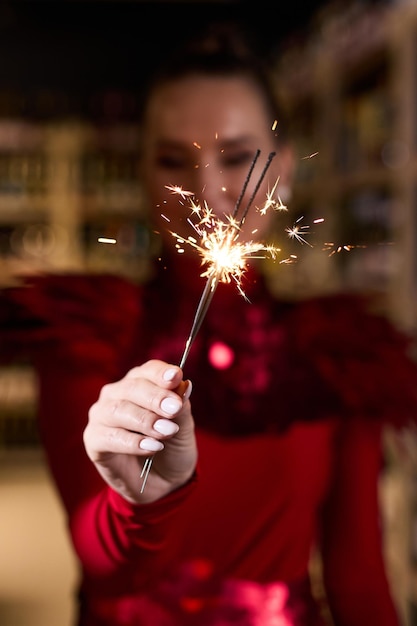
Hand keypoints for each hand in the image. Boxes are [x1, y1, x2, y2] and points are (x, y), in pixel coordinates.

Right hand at [83, 359, 196, 503]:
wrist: (164, 482)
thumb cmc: (172, 447)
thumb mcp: (183, 427)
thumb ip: (181, 407)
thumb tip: (185, 384)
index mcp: (140, 383)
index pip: (148, 370)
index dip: (161, 373)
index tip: (177, 376)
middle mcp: (117, 394)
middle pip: (132, 387)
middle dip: (155, 398)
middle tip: (174, 409)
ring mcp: (102, 415)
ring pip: (118, 410)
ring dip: (145, 420)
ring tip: (167, 431)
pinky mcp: (93, 440)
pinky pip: (109, 437)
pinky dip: (132, 442)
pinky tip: (152, 448)